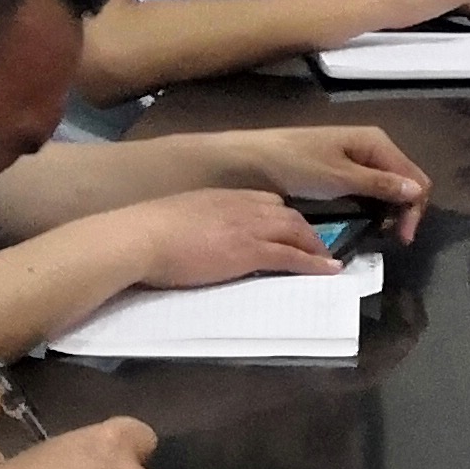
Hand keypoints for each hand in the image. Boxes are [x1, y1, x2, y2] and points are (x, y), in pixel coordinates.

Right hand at [100, 188, 341, 289]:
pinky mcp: (251, 251)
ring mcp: (249, 227)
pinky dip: (314, 264)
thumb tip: (194, 236)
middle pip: (287, 214)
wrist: (140, 237)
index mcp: (222, 197)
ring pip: (296, 232)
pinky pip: (292, 257)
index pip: (265, 201)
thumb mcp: (178, 218)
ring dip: (315, 246)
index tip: (289, 227)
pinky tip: (328, 271)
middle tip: (316, 245)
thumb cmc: (146, 232)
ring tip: (328, 260)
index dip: (281, 215)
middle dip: (305, 230)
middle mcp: (242, 206)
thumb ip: (195, 224)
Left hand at [199, 123, 431, 223]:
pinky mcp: (341, 173)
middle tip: (390, 239)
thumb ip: (380, 184)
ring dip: (388, 212)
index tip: (402, 238)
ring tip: (378, 234)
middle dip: (403, 211)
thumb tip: (417, 191)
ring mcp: (356, 160)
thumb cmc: (295, 164)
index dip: (414, 208)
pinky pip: (369, 191)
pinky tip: (365, 223)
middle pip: (404, 182)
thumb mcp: (339, 177)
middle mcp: (371, 148)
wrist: (250, 161)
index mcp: (376, 142)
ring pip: (387, 189)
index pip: (414, 177)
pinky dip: (372, 208)